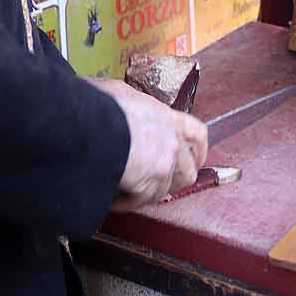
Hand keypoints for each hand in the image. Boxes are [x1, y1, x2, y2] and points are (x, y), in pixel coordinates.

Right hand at [91, 78, 207, 209]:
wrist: (96, 126)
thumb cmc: (102, 105)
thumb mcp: (117, 92)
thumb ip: (125, 100)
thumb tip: (111, 100)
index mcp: (165, 116)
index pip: (196, 132)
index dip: (198, 149)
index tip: (195, 158)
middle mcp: (170, 141)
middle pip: (188, 169)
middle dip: (175, 180)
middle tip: (159, 184)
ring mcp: (163, 165)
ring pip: (166, 189)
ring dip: (150, 192)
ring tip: (131, 192)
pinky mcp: (149, 186)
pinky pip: (142, 201)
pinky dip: (128, 202)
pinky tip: (113, 198)